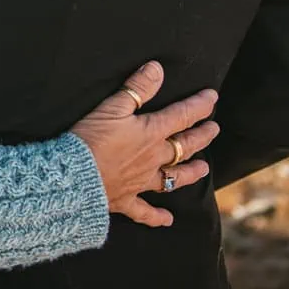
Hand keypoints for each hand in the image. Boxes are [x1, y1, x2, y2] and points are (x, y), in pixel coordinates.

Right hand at [70, 61, 219, 227]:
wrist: (74, 177)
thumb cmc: (91, 139)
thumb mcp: (112, 107)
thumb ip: (137, 88)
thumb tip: (157, 68)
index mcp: (151, 133)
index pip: (182, 116)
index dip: (199, 106)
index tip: (213, 98)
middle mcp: (153, 158)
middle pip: (185, 147)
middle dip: (202, 137)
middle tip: (214, 129)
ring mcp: (142, 181)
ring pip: (173, 178)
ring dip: (190, 173)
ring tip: (205, 169)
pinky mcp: (126, 200)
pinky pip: (145, 212)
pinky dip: (157, 217)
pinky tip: (168, 220)